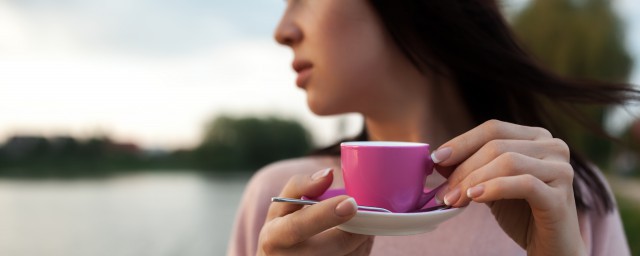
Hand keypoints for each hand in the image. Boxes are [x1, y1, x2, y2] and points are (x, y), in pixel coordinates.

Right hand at [257, 168, 373, 255]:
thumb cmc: (282, 230)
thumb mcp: (281, 207)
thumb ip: (301, 186)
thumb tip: (328, 174)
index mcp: (275, 238)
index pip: (298, 227)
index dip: (325, 214)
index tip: (350, 202)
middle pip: (335, 246)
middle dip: (358, 227)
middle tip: (368, 212)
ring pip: (351, 255)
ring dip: (363, 237)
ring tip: (358, 223)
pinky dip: (362, 248)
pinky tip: (356, 239)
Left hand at [433, 120, 585, 255]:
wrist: (552, 247)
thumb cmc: (522, 213)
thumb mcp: (491, 185)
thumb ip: (471, 168)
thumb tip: (439, 160)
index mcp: (536, 137)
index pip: (493, 129)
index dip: (462, 142)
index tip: (436, 159)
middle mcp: (553, 147)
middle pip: (496, 146)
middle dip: (463, 169)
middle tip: (443, 192)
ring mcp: (561, 169)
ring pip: (508, 162)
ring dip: (473, 180)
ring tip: (454, 200)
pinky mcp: (561, 195)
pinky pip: (524, 184)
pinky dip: (494, 188)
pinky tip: (475, 197)